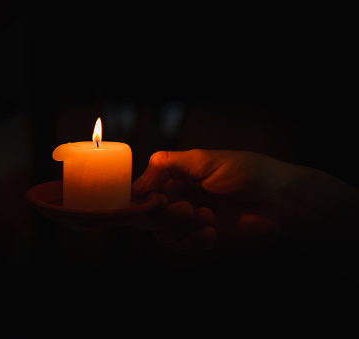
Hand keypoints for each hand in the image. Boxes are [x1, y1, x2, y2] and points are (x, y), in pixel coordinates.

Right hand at [132, 150, 289, 252]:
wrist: (278, 198)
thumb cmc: (245, 171)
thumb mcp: (202, 160)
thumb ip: (165, 166)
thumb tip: (136, 185)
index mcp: (174, 176)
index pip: (142, 192)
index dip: (143, 200)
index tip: (157, 200)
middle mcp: (177, 197)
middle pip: (149, 216)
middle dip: (164, 216)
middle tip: (187, 208)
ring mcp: (189, 218)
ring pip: (164, 233)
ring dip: (183, 227)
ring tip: (208, 216)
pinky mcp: (201, 236)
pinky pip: (182, 246)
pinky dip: (193, 241)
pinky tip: (211, 232)